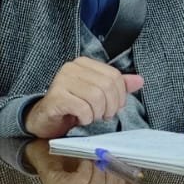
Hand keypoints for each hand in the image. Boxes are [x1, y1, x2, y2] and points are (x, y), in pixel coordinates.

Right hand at [24, 57, 143, 138]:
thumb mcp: (97, 96)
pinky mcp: (56, 96)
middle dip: (109, 107)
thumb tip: (139, 80)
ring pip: (96, 97)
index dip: (120, 96)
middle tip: (102, 116)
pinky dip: (86, 118)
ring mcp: (62, 80)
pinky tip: (79, 119)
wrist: (44, 120)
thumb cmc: (72, 107)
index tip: (113, 108)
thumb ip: (117, 87)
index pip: (115, 76)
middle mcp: (72, 68)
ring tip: (90, 117)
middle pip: (107, 86)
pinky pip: (82, 108)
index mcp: (84, 64)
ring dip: (96, 113)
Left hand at [25, 140, 142, 183]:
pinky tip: (85, 160)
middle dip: (111, 176)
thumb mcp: (97, 176)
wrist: (46, 152)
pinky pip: (81, 181)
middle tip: (108, 159)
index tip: (120, 168)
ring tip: (96, 158)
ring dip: (99, 170)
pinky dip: (87, 168)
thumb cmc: (72, 164)